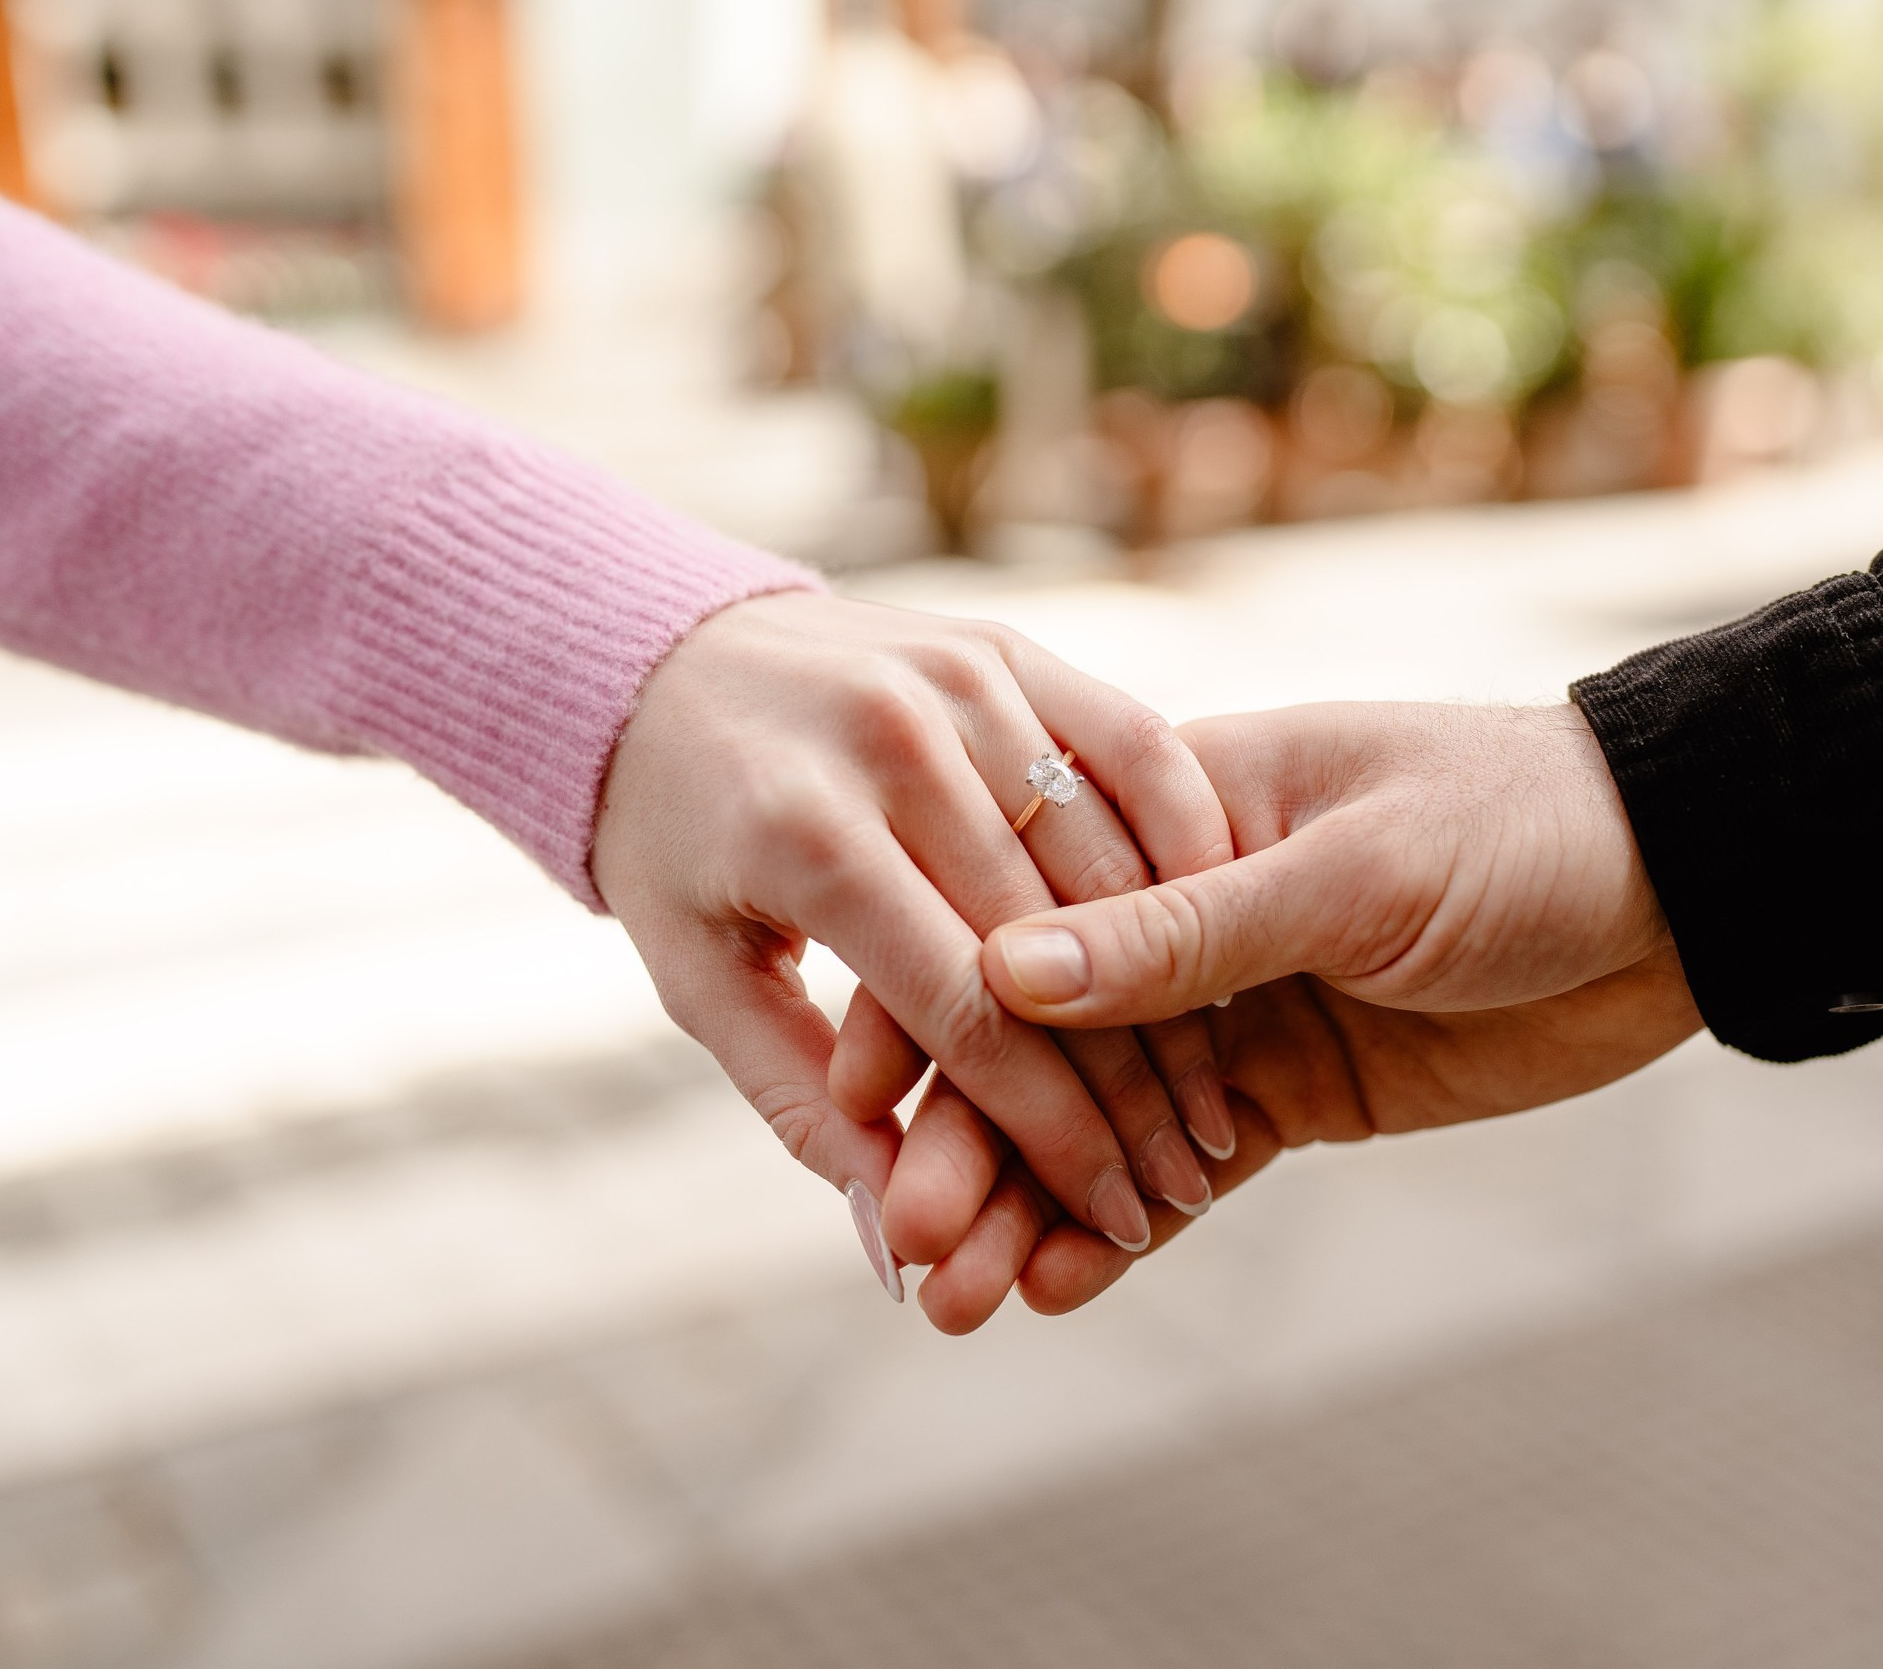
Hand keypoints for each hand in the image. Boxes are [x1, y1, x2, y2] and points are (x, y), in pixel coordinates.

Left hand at [591, 592, 1236, 1294]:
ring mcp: (956, 680)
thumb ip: (802, 1104)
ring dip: (1183, 980)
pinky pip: (1132, 744)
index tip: (1120, 1215)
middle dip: (1133, 1083)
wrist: (656, 657)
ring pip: (1110, 852)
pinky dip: (1189, 839)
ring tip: (1214, 1092)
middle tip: (1187, 1177)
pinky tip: (1226, 931)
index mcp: (804, 836)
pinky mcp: (1005, 645)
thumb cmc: (679, 844)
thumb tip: (896, 1237)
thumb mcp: (701, 979)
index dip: (1055, 1130)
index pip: (967, 1010)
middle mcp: (891, 742)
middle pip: (1055, 942)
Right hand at [852, 701, 1703, 1328]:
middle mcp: (1177, 912)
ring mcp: (1229, 1008)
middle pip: (1037, 1038)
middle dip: (966, 1140)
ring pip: (1096, 1119)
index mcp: (1170, 810)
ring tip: (956, 1301)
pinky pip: (1180, 1170)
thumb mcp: (1353, 867)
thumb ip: (1184, 927)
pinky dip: (1120, 1230)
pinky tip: (1053, 1287)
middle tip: (910, 1246)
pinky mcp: (1286, 1092)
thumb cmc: (1519, 825)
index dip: (927, 1011)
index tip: (858, 1106)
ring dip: (1024, 1205)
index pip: (1013, 913)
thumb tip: (1003, 966)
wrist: (1680, 884)